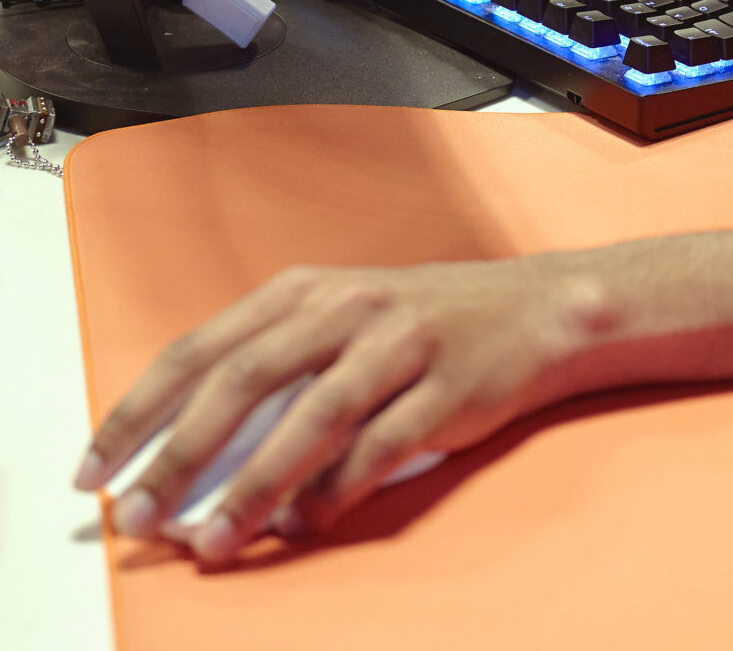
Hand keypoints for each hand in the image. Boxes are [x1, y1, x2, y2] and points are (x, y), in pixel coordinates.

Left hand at [76, 252, 597, 563]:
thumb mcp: (340, 317)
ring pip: (313, 417)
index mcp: (309, 289)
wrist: (537, 309)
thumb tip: (188, 450)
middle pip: (247, 378)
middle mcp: (349, 308)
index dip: (141, 408)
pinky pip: (381, 448)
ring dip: (256, 486)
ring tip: (215, 540)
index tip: (96, 467)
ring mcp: (401, 345)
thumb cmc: (425, 322)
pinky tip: (306, 525)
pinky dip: (337, 492)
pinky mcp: (448, 387)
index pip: (203, 347)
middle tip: (140, 513)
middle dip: (183, 452)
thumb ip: (271, 367)